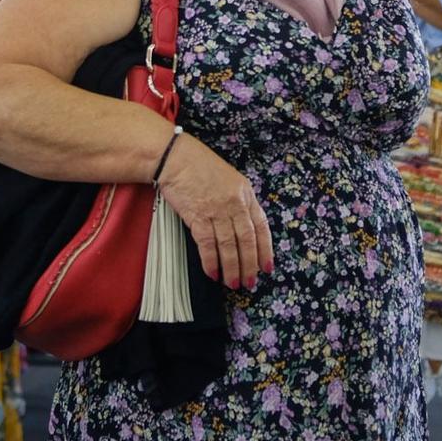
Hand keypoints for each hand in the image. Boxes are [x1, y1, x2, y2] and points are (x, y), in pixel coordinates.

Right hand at [157, 133, 274, 290]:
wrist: (175, 157)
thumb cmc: (200, 166)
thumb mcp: (229, 179)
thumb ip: (239, 202)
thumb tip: (244, 229)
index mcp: (245, 193)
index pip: (261, 225)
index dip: (265, 249)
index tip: (266, 267)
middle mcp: (234, 203)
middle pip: (246, 240)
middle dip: (249, 265)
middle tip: (249, 282)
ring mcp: (216, 210)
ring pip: (229, 246)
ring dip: (232, 268)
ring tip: (233, 283)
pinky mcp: (197, 216)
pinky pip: (207, 244)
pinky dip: (211, 261)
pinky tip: (213, 273)